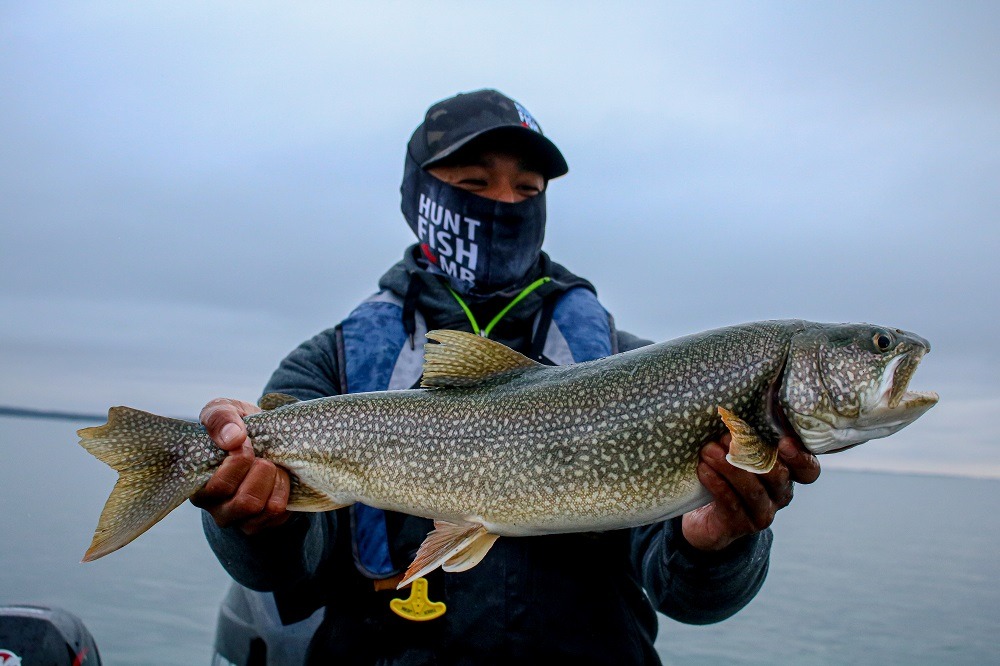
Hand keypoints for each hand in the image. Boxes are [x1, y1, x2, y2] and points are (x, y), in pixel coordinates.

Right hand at [190, 397, 291, 533]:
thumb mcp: (226, 411)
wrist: (265, 437)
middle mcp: (216, 508)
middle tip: (262, 455)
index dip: (238, 462)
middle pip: (245, 502)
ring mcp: (240, 519)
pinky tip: (278, 478)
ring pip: (265, 509)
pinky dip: (284, 490)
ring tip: (271, 465)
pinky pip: (279, 513)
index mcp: (199, 484)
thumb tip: (232, 439)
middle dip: (262, 470)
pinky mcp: (263, 523)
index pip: (217, 487)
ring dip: (275, 480)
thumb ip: (220, 417)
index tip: (245, 441)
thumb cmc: (238, 427)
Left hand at [681, 433, 820, 551]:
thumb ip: (745, 435)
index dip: (800, 457)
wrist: (703, 515)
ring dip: (729, 467)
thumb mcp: (738, 452)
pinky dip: (717, 483)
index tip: (783, 442)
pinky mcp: (741, 525)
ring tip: (708, 450)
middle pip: (778, 476)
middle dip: (752, 454)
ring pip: (753, 490)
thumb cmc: (725, 473)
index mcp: (786, 473)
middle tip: (727, 437)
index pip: (808, 469)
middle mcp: (779, 494)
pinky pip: (731, 503)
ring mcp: (762, 512)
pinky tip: (704, 468)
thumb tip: (735, 412)